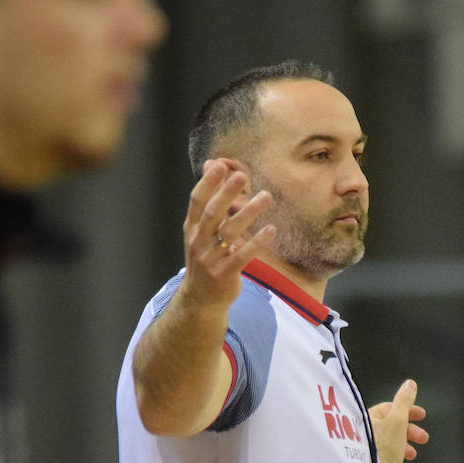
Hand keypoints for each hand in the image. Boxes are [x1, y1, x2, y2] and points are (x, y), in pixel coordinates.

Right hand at [179, 159, 276, 307]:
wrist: (201, 298)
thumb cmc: (205, 257)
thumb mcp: (201, 230)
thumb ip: (209, 198)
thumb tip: (212, 164)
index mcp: (192, 228)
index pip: (197, 201)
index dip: (208, 183)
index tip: (221, 165)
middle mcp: (198, 241)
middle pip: (213, 213)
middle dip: (226, 193)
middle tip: (242, 175)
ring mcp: (211, 259)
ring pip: (230, 232)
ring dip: (249, 213)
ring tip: (266, 196)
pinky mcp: (225, 274)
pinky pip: (243, 255)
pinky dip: (257, 242)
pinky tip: (271, 229)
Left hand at [368, 379, 427, 462]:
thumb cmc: (382, 448)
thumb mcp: (397, 421)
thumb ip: (404, 402)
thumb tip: (410, 383)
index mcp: (368, 417)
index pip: (390, 407)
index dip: (408, 409)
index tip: (422, 415)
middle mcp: (365, 430)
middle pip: (391, 424)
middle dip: (410, 429)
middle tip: (424, 438)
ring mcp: (366, 445)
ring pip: (389, 439)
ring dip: (405, 442)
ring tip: (413, 453)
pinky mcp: (369, 459)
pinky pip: (385, 451)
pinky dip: (397, 452)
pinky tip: (403, 459)